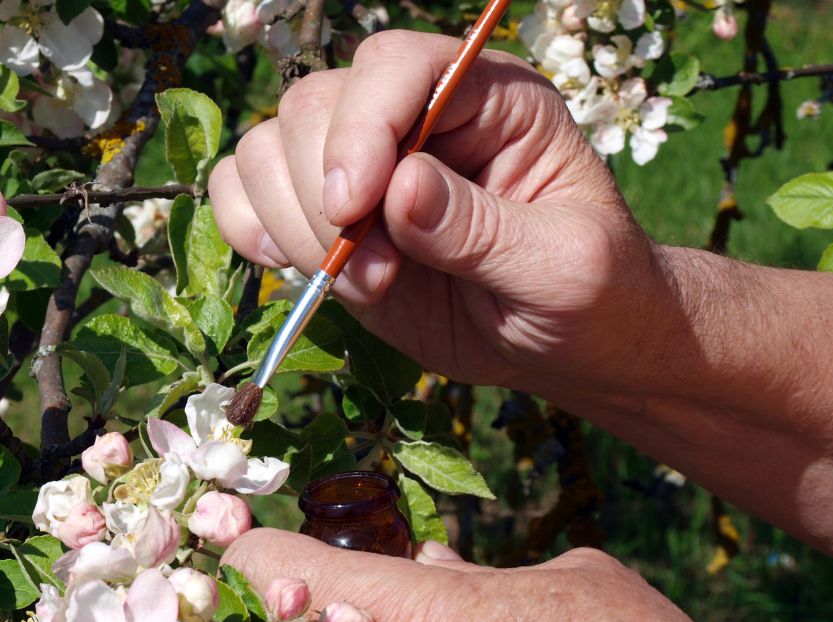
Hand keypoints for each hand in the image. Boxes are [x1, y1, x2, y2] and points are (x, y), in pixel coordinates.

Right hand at [208, 31, 670, 394]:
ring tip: (363, 285)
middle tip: (377, 275)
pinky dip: (251, 231)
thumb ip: (485, 229)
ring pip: (267, 149)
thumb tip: (399, 191)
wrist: (563, 343)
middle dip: (324, 199)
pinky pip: (244, 194)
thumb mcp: (564, 267)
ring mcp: (360, 167)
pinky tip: (298, 271)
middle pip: (313, 106)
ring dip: (294, 226)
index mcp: (487, 97)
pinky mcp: (323, 218)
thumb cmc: (588, 295)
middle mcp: (414, 117)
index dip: (361, 127)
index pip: (395, 66)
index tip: (355, 208)